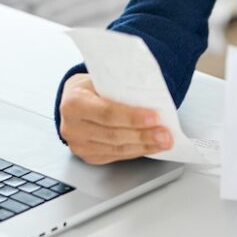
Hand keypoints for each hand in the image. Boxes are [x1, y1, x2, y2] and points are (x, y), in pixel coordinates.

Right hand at [59, 73, 173, 164]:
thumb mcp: (99, 79)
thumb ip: (118, 88)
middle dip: (143, 135)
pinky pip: (116, 155)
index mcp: (74, 103)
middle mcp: (72, 127)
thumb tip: (151, 96)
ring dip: (144, 146)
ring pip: (117, 148)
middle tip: (165, 134)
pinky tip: (150, 146)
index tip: (155, 117)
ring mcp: (79, 145)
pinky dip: (136, 151)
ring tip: (163, 141)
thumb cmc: (89, 87)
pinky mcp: (87, 156)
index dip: (133, 117)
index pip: (107, 113)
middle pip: (114, 135)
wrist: (71, 99)